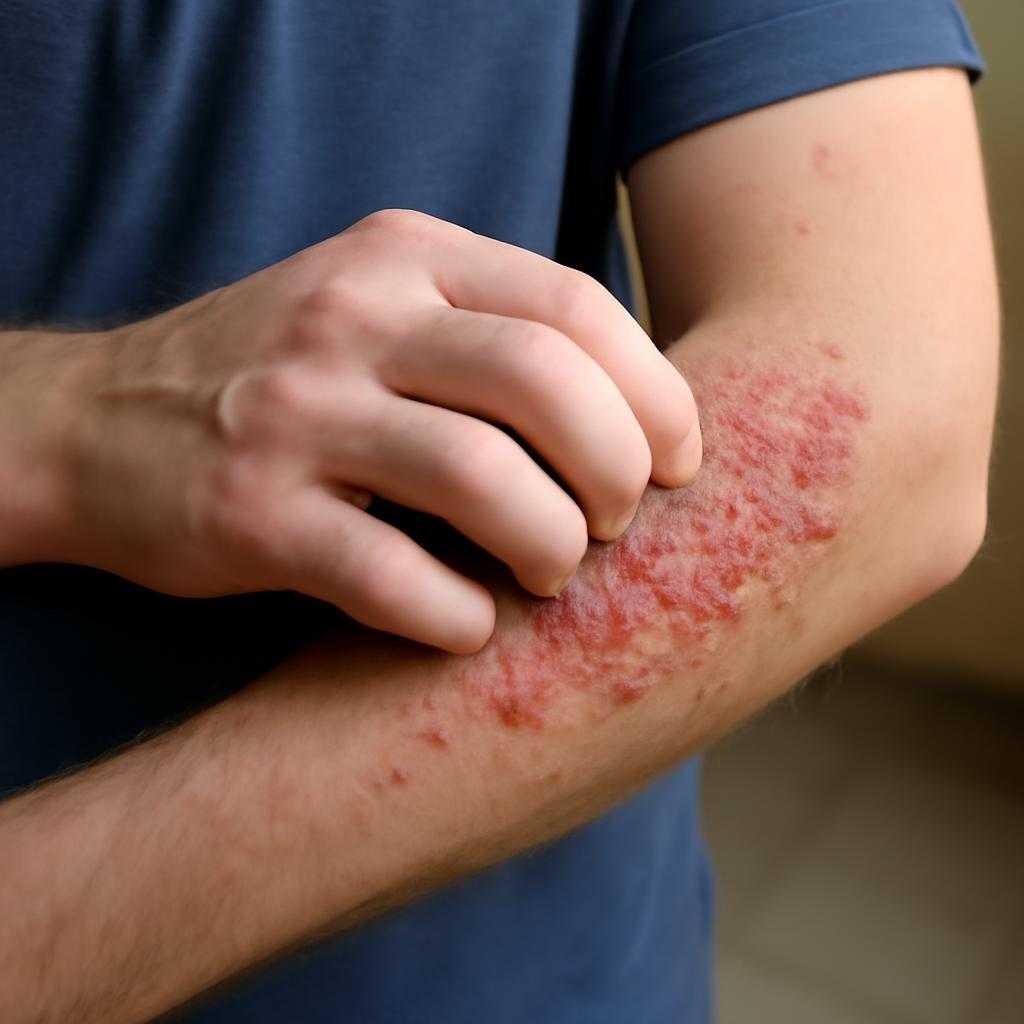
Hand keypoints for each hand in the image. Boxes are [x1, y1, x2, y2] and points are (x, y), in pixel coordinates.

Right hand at [4, 210, 700, 651]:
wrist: (96, 421)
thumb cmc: (280, 374)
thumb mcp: (377, 302)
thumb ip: (490, 328)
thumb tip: (640, 407)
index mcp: (403, 256)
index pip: (575, 308)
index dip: (654, 394)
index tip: (678, 462)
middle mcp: (352, 320)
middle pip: (545, 385)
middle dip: (617, 472)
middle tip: (619, 523)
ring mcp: (295, 415)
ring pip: (480, 481)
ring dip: (551, 546)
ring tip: (552, 571)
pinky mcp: (250, 517)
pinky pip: (393, 577)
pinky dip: (459, 616)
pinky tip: (470, 624)